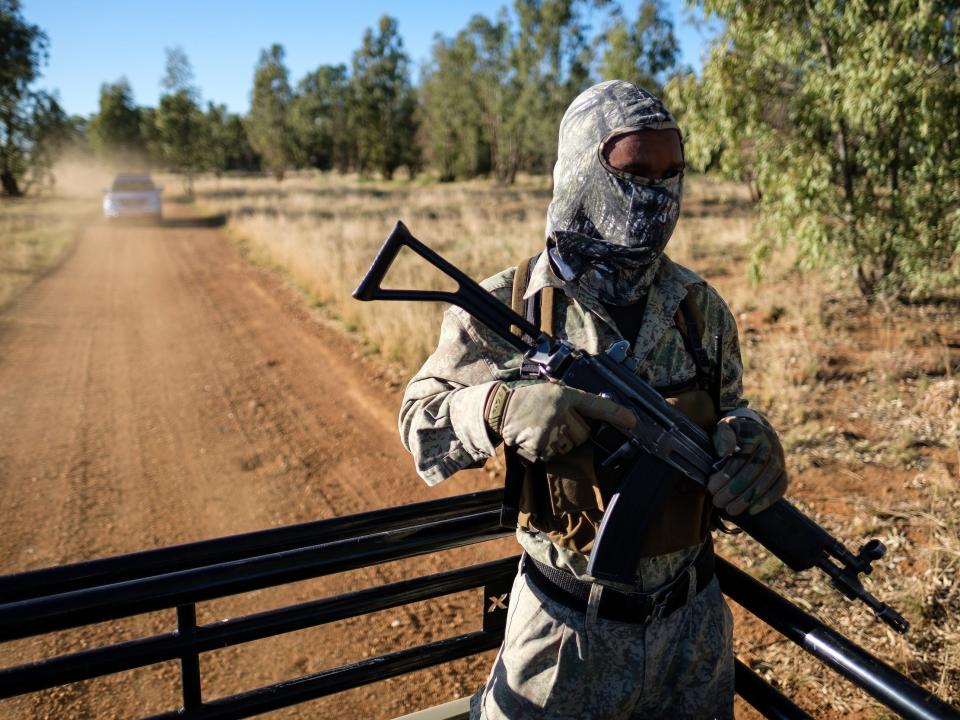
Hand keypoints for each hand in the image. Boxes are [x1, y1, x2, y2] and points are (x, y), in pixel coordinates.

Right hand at [486, 382, 635, 462]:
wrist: (498, 408)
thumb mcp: (552, 391)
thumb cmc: (527, 399)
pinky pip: (553, 454)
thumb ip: (572, 401)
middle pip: (583, 434)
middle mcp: (559, 412)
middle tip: (553, 420)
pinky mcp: (540, 446)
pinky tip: (534, 436)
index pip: (596, 405)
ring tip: (541, 427)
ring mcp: (549, 431)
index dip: (616, 414)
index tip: (633, 422)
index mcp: (564, 395)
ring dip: (559, 441)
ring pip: (568, 446)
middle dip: (573, 431)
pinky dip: (545, 449)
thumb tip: (594, 415)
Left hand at [708, 411, 786, 515]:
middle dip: (734, 490)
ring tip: (731, 510)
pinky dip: (767, 500)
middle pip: (753, 472)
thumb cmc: (733, 433)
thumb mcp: (724, 427)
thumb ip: (723, 435)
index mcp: (755, 433)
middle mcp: (771, 445)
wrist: (753, 430)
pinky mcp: (783, 471)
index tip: (711, 487)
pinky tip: (752, 511)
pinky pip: (780, 487)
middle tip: (718, 502)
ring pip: (766, 482)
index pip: (741, 458)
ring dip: (748, 499)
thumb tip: (724, 452)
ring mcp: (779, 459)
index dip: (726, 474)